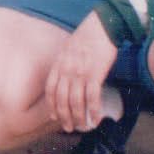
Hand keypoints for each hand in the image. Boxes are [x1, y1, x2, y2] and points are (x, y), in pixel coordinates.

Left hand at [44, 13, 120, 132]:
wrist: (103, 26)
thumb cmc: (88, 35)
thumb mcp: (68, 48)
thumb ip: (64, 62)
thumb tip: (66, 76)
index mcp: (59, 64)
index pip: (51, 90)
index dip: (52, 106)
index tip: (54, 116)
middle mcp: (66, 70)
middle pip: (61, 100)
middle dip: (64, 117)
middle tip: (68, 127)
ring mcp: (80, 73)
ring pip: (76, 102)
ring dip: (78, 117)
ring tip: (82, 126)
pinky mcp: (95, 74)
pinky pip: (92, 98)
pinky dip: (93, 110)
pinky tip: (95, 119)